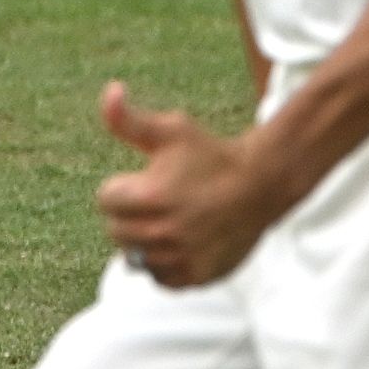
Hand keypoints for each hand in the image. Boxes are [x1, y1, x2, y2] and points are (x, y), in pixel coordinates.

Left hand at [93, 82, 296, 286]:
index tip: (148, 180)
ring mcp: (181, 257)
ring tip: (171, 222)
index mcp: (149, 197)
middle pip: (116, 231)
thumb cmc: (212, 155)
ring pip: (136, 257)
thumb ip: (128, 119)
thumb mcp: (171, 130)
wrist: (263, 185)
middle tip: (160, 202)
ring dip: (146, 241)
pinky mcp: (197, 276)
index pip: (105, 200)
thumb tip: (111, 89)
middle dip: (130, 215)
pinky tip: (181, 244)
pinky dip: (164, 265)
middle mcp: (163, 231)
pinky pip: (160, 279)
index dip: (123, 187)